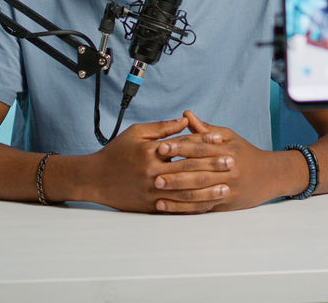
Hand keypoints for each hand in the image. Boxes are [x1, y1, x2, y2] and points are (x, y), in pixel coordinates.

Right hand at [82, 116, 231, 213]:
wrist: (95, 179)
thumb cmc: (116, 153)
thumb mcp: (136, 133)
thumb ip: (162, 127)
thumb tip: (186, 120)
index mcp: (150, 152)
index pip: (183, 146)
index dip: (204, 143)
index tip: (222, 141)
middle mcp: (152, 172)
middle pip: (188, 169)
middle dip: (212, 166)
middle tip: (232, 163)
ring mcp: (152, 192)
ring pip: (185, 192)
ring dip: (208, 191)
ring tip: (226, 188)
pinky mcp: (150, 206)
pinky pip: (176, 208)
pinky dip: (193, 207)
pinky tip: (207, 205)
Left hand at [153, 110, 292, 211]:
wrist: (270, 176)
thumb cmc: (245, 153)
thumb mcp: (229, 137)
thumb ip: (205, 129)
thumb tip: (185, 114)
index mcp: (227, 150)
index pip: (200, 147)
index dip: (180, 146)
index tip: (161, 146)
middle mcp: (228, 169)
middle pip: (198, 170)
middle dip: (174, 170)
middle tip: (153, 170)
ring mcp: (227, 188)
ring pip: (198, 190)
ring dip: (176, 190)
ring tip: (156, 188)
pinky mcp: (225, 203)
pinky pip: (201, 207)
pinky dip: (182, 208)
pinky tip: (166, 206)